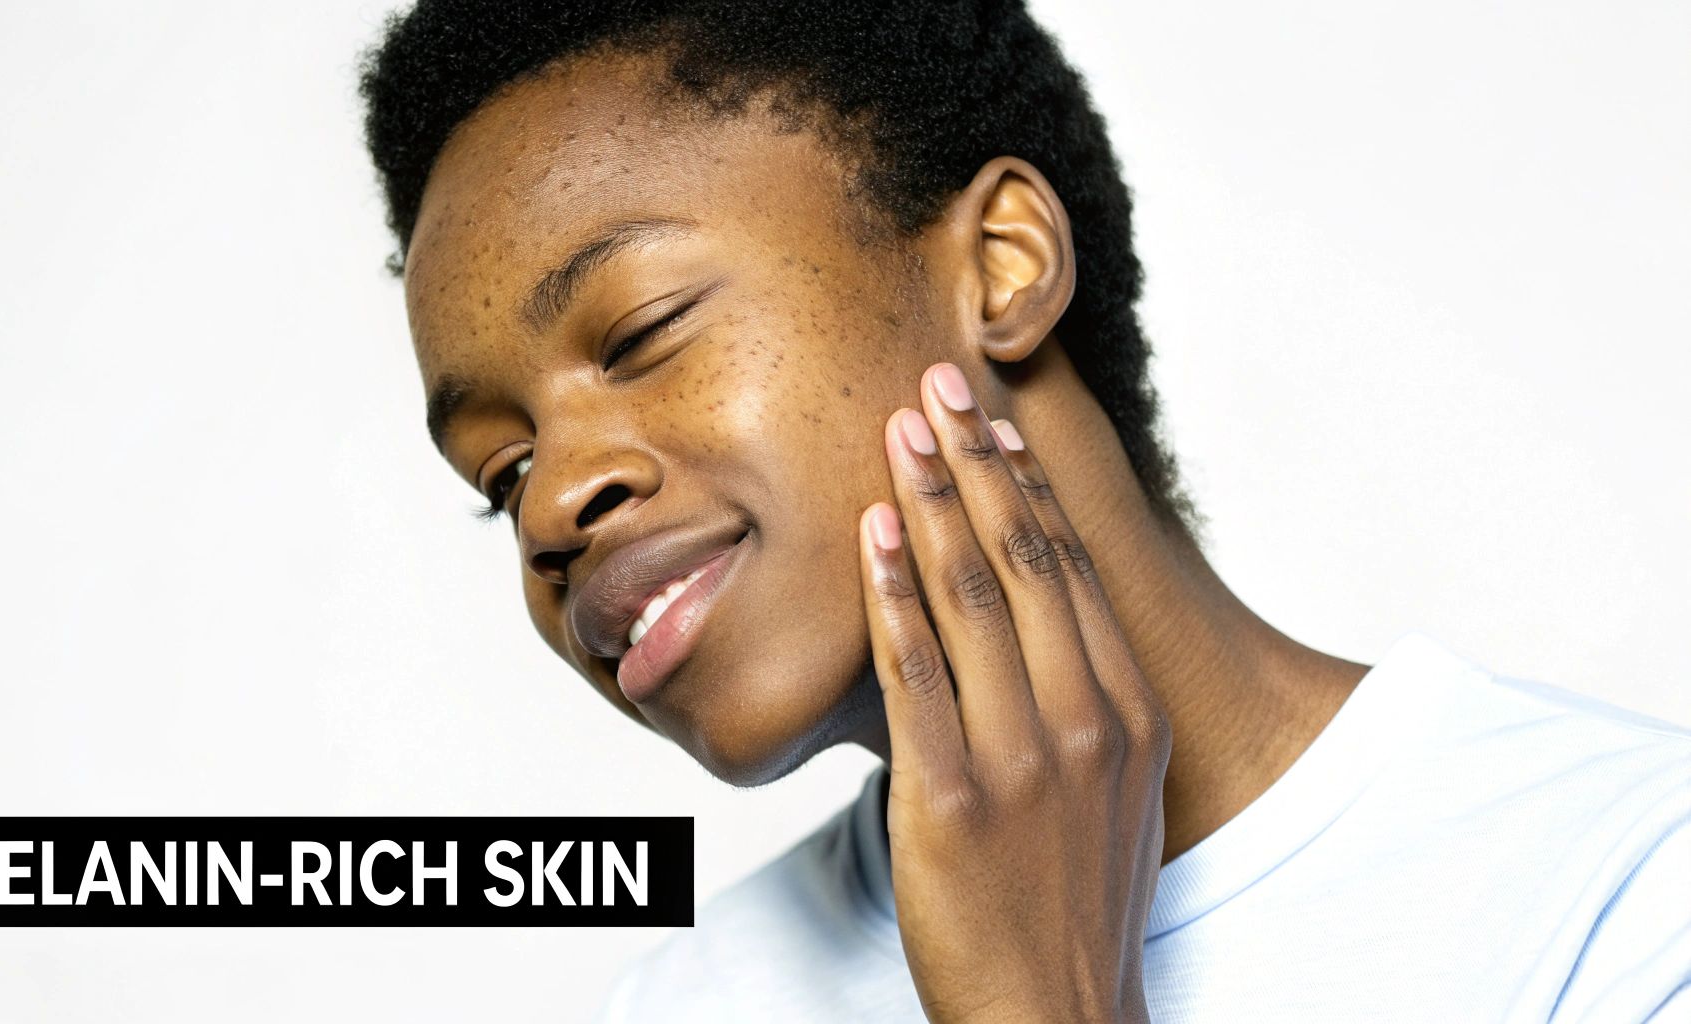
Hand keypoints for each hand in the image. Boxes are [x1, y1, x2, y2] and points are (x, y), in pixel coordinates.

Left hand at [857, 362, 1171, 1022]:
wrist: (1055, 1013)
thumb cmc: (1073, 905)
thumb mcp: (1109, 793)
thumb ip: (1080, 707)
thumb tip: (1036, 634)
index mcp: (1127, 711)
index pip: (1071, 568)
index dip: (1025, 484)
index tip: (989, 419)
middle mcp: (1087, 719)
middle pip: (1026, 559)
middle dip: (975, 461)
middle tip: (936, 384)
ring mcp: (1024, 757)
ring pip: (973, 598)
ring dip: (932, 502)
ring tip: (896, 430)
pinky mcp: (956, 798)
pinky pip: (918, 674)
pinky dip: (894, 594)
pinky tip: (873, 534)